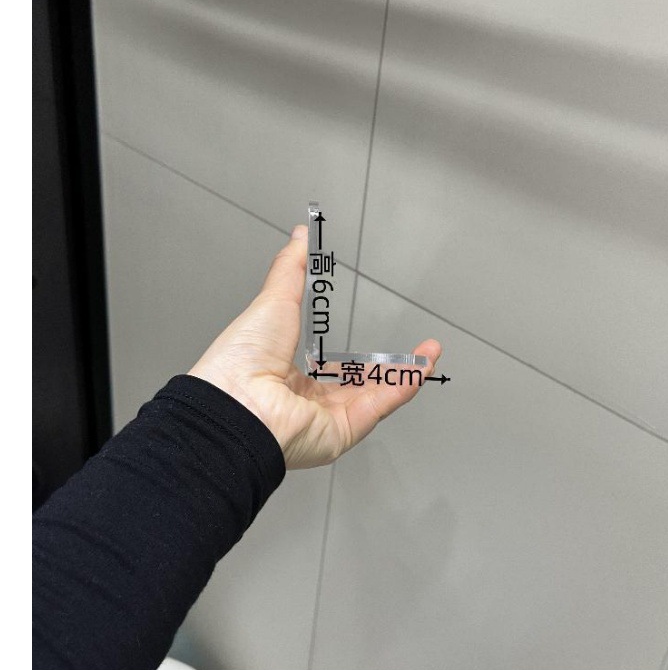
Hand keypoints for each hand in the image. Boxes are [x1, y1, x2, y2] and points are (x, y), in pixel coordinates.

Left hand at [189, 225, 441, 468]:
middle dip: (390, 368)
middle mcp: (306, 403)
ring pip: (374, 396)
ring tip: (429, 355)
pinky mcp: (341, 432)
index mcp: (286, 377)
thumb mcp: (273, 300)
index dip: (357, 354)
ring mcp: (325, 420)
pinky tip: (420, 368)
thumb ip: (292, 269)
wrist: (236, 400)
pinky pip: (378, 407)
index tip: (376, 335)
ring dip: (405, 375)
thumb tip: (299, 237)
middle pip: (359, 385)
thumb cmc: (241, 358)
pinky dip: (402, 387)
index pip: (330, 368)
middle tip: (415, 351)